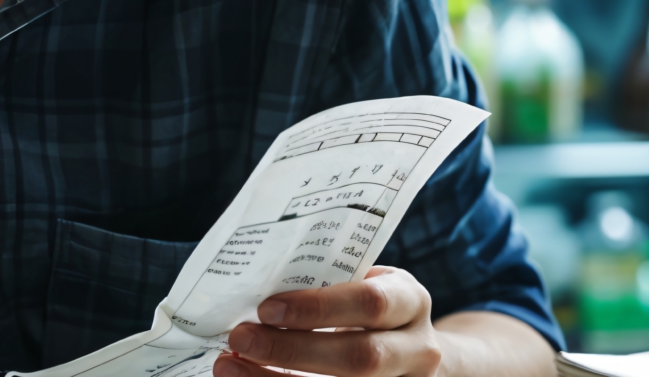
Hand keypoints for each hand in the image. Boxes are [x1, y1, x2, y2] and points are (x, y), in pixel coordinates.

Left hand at [214, 267, 442, 376]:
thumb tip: (254, 285)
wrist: (415, 350)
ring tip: (230, 366)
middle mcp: (418, 350)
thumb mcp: (364, 284)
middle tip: (241, 337)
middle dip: (294, 350)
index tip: (267, 308)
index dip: (318, 307)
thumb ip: (327, 283)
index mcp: (410, 302)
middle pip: (361, 357)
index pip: (370, 303)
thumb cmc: (373, 308)